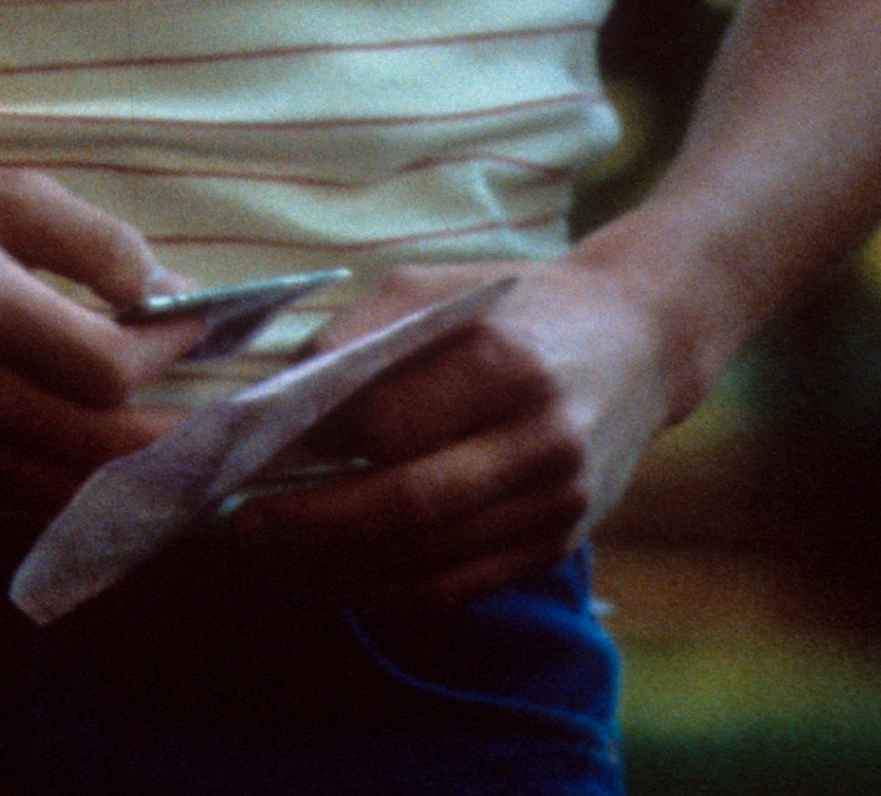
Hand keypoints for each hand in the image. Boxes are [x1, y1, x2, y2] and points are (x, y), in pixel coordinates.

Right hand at [0, 167, 202, 516]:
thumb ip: (93, 241)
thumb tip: (180, 294)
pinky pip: (31, 498)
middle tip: (240, 415)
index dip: (169, 352)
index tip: (202, 323)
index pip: (101, 365)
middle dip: (187, 436)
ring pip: (75, 489)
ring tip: (208, 449)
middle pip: (100, 446)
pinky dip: (94, 491)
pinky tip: (136, 470)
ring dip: (153, 478)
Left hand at [220, 256, 676, 607]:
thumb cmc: (514, 307)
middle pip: (407, 505)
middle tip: (242, 524)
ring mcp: (557, 503)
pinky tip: (334, 578)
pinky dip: (388, 592)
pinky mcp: (558, 544)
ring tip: (273, 558)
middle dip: (311, 523)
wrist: (638, 344)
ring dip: (339, 569)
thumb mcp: (434, 287)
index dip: (313, 447)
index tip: (249, 453)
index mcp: (506, 362)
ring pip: (430, 560)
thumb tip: (272, 397)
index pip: (390, 424)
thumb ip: (355, 336)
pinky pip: (460, 587)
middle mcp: (540, 440)